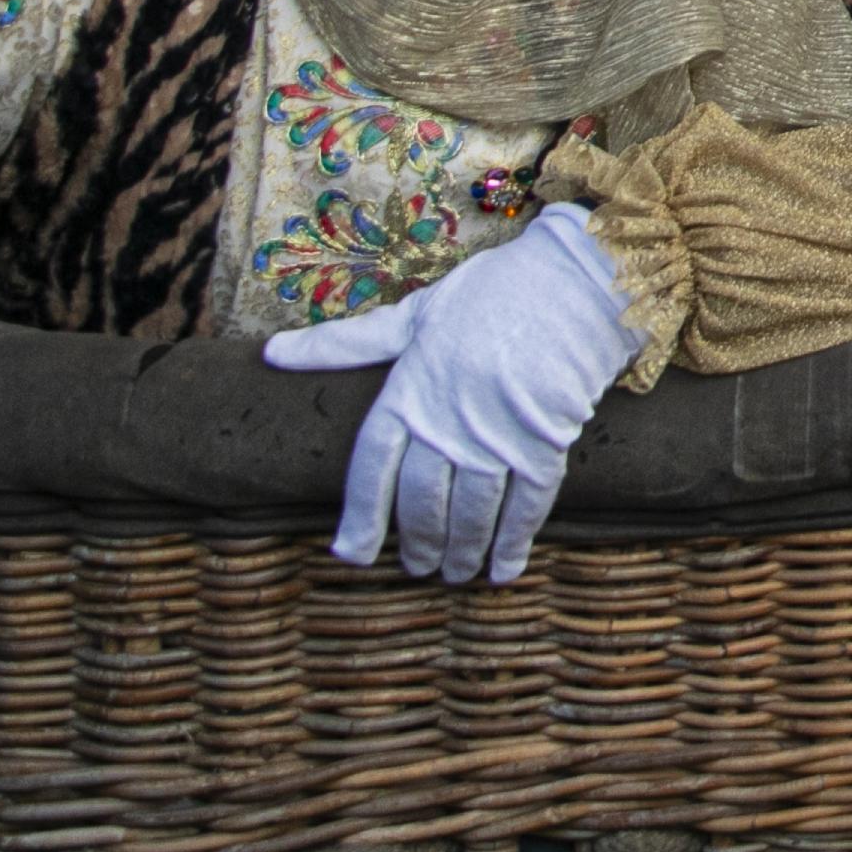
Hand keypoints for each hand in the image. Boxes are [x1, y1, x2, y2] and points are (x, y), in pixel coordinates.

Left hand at [260, 205, 638, 583]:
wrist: (578, 277)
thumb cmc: (494, 292)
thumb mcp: (416, 314)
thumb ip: (347, 343)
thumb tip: (272, 353)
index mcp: (410, 390)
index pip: (373, 468)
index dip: (361, 515)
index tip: (350, 553)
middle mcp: (448, 421)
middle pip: (422, 501)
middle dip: (417, 542)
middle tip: (415, 567)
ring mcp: (499, 435)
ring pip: (471, 512)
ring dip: (462, 550)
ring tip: (454, 574)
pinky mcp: (547, 442)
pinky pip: (526, 506)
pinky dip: (513, 542)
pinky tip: (504, 569)